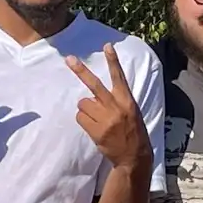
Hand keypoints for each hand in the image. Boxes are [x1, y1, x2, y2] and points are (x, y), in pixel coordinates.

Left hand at [66, 44, 150, 171]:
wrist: (134, 157)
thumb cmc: (133, 132)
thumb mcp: (132, 112)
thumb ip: (116, 101)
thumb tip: (94, 95)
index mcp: (127, 101)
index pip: (119, 77)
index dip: (113, 61)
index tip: (107, 46)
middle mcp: (116, 108)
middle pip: (94, 85)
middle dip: (81, 70)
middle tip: (69, 59)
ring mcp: (106, 120)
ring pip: (83, 103)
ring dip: (86, 109)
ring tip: (96, 118)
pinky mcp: (97, 131)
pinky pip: (80, 118)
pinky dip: (83, 120)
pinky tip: (93, 127)